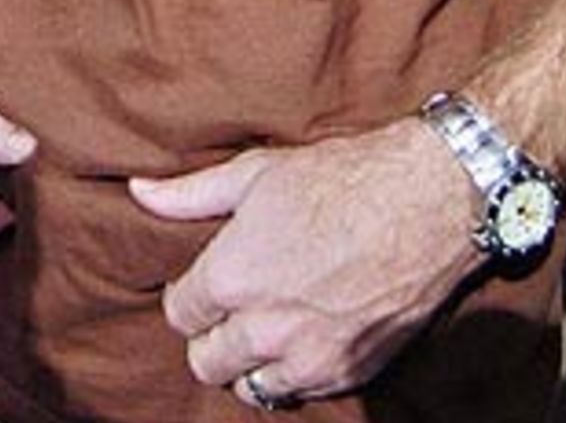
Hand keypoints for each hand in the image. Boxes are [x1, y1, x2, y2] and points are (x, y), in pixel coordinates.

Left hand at [130, 118, 481, 405]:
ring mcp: (308, 356)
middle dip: (212, 333)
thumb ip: (191, 194)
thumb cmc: (342, 177)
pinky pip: (298, 393)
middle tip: (235, 302)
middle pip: (205, 360)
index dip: (189, 293)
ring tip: (269, 323)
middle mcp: (265, 326)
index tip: (207, 277)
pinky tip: (306, 333)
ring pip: (249, 386)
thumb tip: (138, 191)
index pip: (179, 313)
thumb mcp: (258, 172)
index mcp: (234, 275)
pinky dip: (294, 371)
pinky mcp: (348, 371)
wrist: (427, 201)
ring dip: (251, 360)